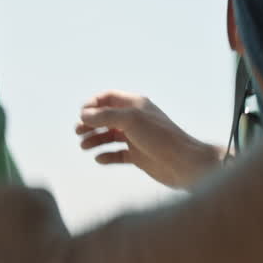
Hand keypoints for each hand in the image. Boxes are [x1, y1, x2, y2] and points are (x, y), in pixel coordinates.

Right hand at [76, 91, 224, 189]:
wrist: (184, 164)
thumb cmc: (160, 137)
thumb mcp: (130, 120)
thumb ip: (105, 116)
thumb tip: (83, 115)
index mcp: (135, 105)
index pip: (108, 98)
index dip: (93, 104)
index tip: (82, 115)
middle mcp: (135, 120)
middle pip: (106, 117)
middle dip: (90, 123)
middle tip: (78, 132)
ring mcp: (136, 138)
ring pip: (109, 136)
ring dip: (95, 139)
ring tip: (84, 147)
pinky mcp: (138, 156)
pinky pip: (117, 154)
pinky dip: (107, 155)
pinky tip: (99, 159)